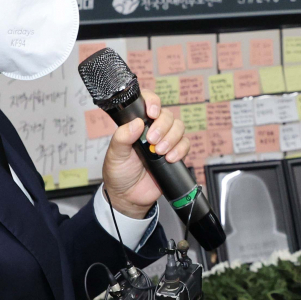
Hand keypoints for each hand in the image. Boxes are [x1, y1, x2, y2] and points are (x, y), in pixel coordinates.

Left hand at [102, 89, 188, 218]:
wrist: (129, 197)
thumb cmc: (119, 173)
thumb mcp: (115, 154)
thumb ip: (122, 137)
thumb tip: (136, 123)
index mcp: (137, 125)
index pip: (148, 103)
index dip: (153, 102)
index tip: (151, 112)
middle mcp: (152, 130)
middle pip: (167, 115)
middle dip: (162, 126)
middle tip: (152, 141)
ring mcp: (165, 141)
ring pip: (179, 127)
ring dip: (171, 138)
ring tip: (159, 152)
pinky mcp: (175, 154)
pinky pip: (185, 144)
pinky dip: (180, 149)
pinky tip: (170, 158)